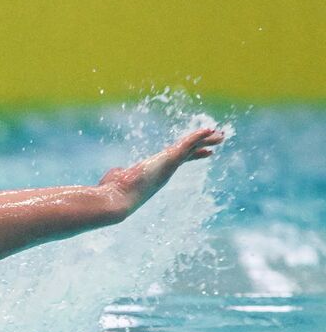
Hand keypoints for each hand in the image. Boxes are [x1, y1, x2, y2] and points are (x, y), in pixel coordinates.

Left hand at [99, 127, 225, 210]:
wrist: (115, 201)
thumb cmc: (111, 193)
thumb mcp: (116, 179)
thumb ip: (119, 174)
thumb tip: (116, 173)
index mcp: (156, 174)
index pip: (178, 161)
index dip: (192, 154)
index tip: (206, 152)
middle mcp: (165, 172)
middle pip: (188, 154)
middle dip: (203, 146)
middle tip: (219, 140)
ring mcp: (168, 166)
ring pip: (190, 149)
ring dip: (205, 139)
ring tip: (220, 134)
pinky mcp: (168, 160)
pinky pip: (186, 145)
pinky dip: (197, 137)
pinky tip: (208, 130)